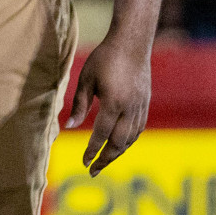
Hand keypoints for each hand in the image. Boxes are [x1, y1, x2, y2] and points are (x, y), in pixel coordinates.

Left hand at [65, 29, 152, 175]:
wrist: (132, 43)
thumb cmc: (104, 58)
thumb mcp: (86, 79)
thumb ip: (79, 104)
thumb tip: (69, 127)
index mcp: (114, 102)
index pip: (102, 134)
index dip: (92, 150)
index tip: (84, 162)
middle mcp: (130, 108)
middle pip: (119, 143)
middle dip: (106, 159)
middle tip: (93, 171)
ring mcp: (141, 107)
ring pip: (131, 138)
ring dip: (118, 152)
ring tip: (104, 161)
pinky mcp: (146, 104)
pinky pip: (138, 129)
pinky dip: (128, 141)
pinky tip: (119, 144)